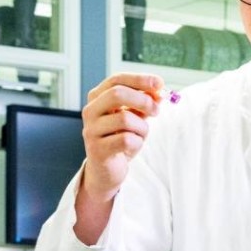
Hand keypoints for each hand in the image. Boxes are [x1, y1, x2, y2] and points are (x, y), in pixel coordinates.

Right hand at [71, 73, 164, 243]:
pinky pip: (127, 140)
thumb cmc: (120, 139)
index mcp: (97, 98)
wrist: (106, 170)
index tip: (160, 83)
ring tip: (140, 136)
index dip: (140, 79)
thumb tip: (159, 91)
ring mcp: (91, 130)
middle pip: (117, 94)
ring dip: (142, 128)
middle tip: (157, 110)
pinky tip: (132, 148)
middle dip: (143, 100)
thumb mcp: (134, 116)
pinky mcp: (97, 150)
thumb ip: (144, 101)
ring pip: (125, 119)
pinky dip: (137, 143)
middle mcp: (90, 111)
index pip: (117, 80)